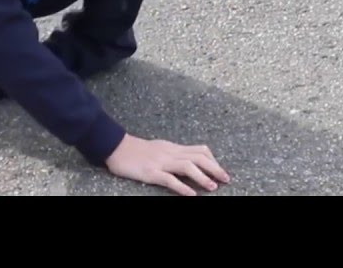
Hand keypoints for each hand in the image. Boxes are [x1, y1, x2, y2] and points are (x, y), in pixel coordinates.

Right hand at [104, 134, 230, 195]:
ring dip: (202, 177)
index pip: (199, 150)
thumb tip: (189, 160)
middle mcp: (170, 153)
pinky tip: (191, 194)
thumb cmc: (136, 150)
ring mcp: (160, 162)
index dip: (213, 160)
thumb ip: (174, 154)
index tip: (221, 171)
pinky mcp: (151, 172)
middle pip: (198, 157)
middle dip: (215, 168)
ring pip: (187, 166)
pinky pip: (169, 179)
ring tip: (213, 187)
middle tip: (226, 179)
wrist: (116, 147)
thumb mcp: (159, 148)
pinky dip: (182, 187)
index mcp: (173, 148)